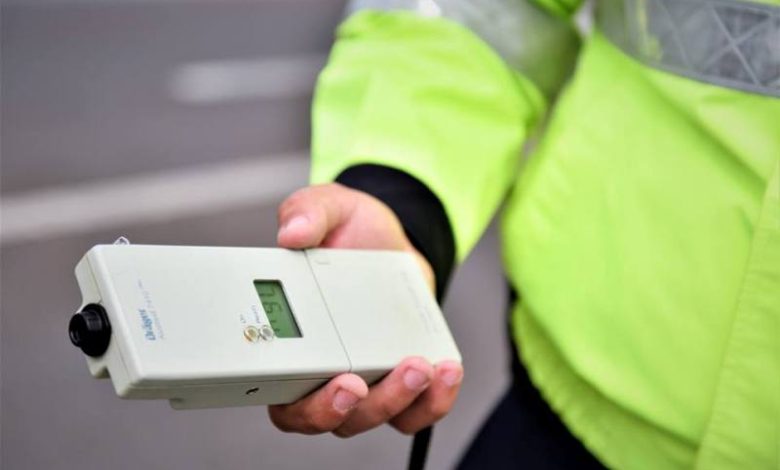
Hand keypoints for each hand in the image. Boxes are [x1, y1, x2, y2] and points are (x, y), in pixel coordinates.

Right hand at [268, 183, 462, 436]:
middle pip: (329, 418)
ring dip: (396, 402)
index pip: (284, 399)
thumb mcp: (327, 208)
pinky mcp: (403, 377)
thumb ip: (305, 213)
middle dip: (346, 409)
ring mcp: (368, 379)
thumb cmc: (349, 233)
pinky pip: (418, 410)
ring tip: (420, 366)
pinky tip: (447, 369)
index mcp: (293, 345)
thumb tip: (292, 231)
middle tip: (359, 382)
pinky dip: (434, 401)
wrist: (393, 238)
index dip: (302, 405)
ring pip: (374, 417)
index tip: (329, 380)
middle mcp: (326, 372)